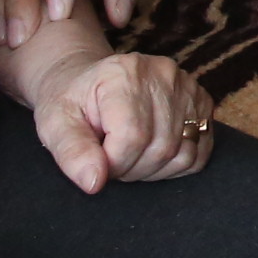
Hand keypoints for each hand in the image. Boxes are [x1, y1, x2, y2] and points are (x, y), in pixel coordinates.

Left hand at [32, 47, 215, 192]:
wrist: (91, 83)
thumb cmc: (71, 104)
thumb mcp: (54, 125)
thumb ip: (71, 152)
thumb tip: (94, 183)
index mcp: (123, 74)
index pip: (132, 137)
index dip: (114, 164)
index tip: (96, 162)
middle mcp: (162, 74)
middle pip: (160, 147)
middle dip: (132, 169)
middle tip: (111, 159)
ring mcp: (187, 87)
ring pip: (183, 153)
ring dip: (153, 169)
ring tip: (130, 155)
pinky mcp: (202, 101)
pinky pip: (200, 151)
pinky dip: (176, 163)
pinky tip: (152, 152)